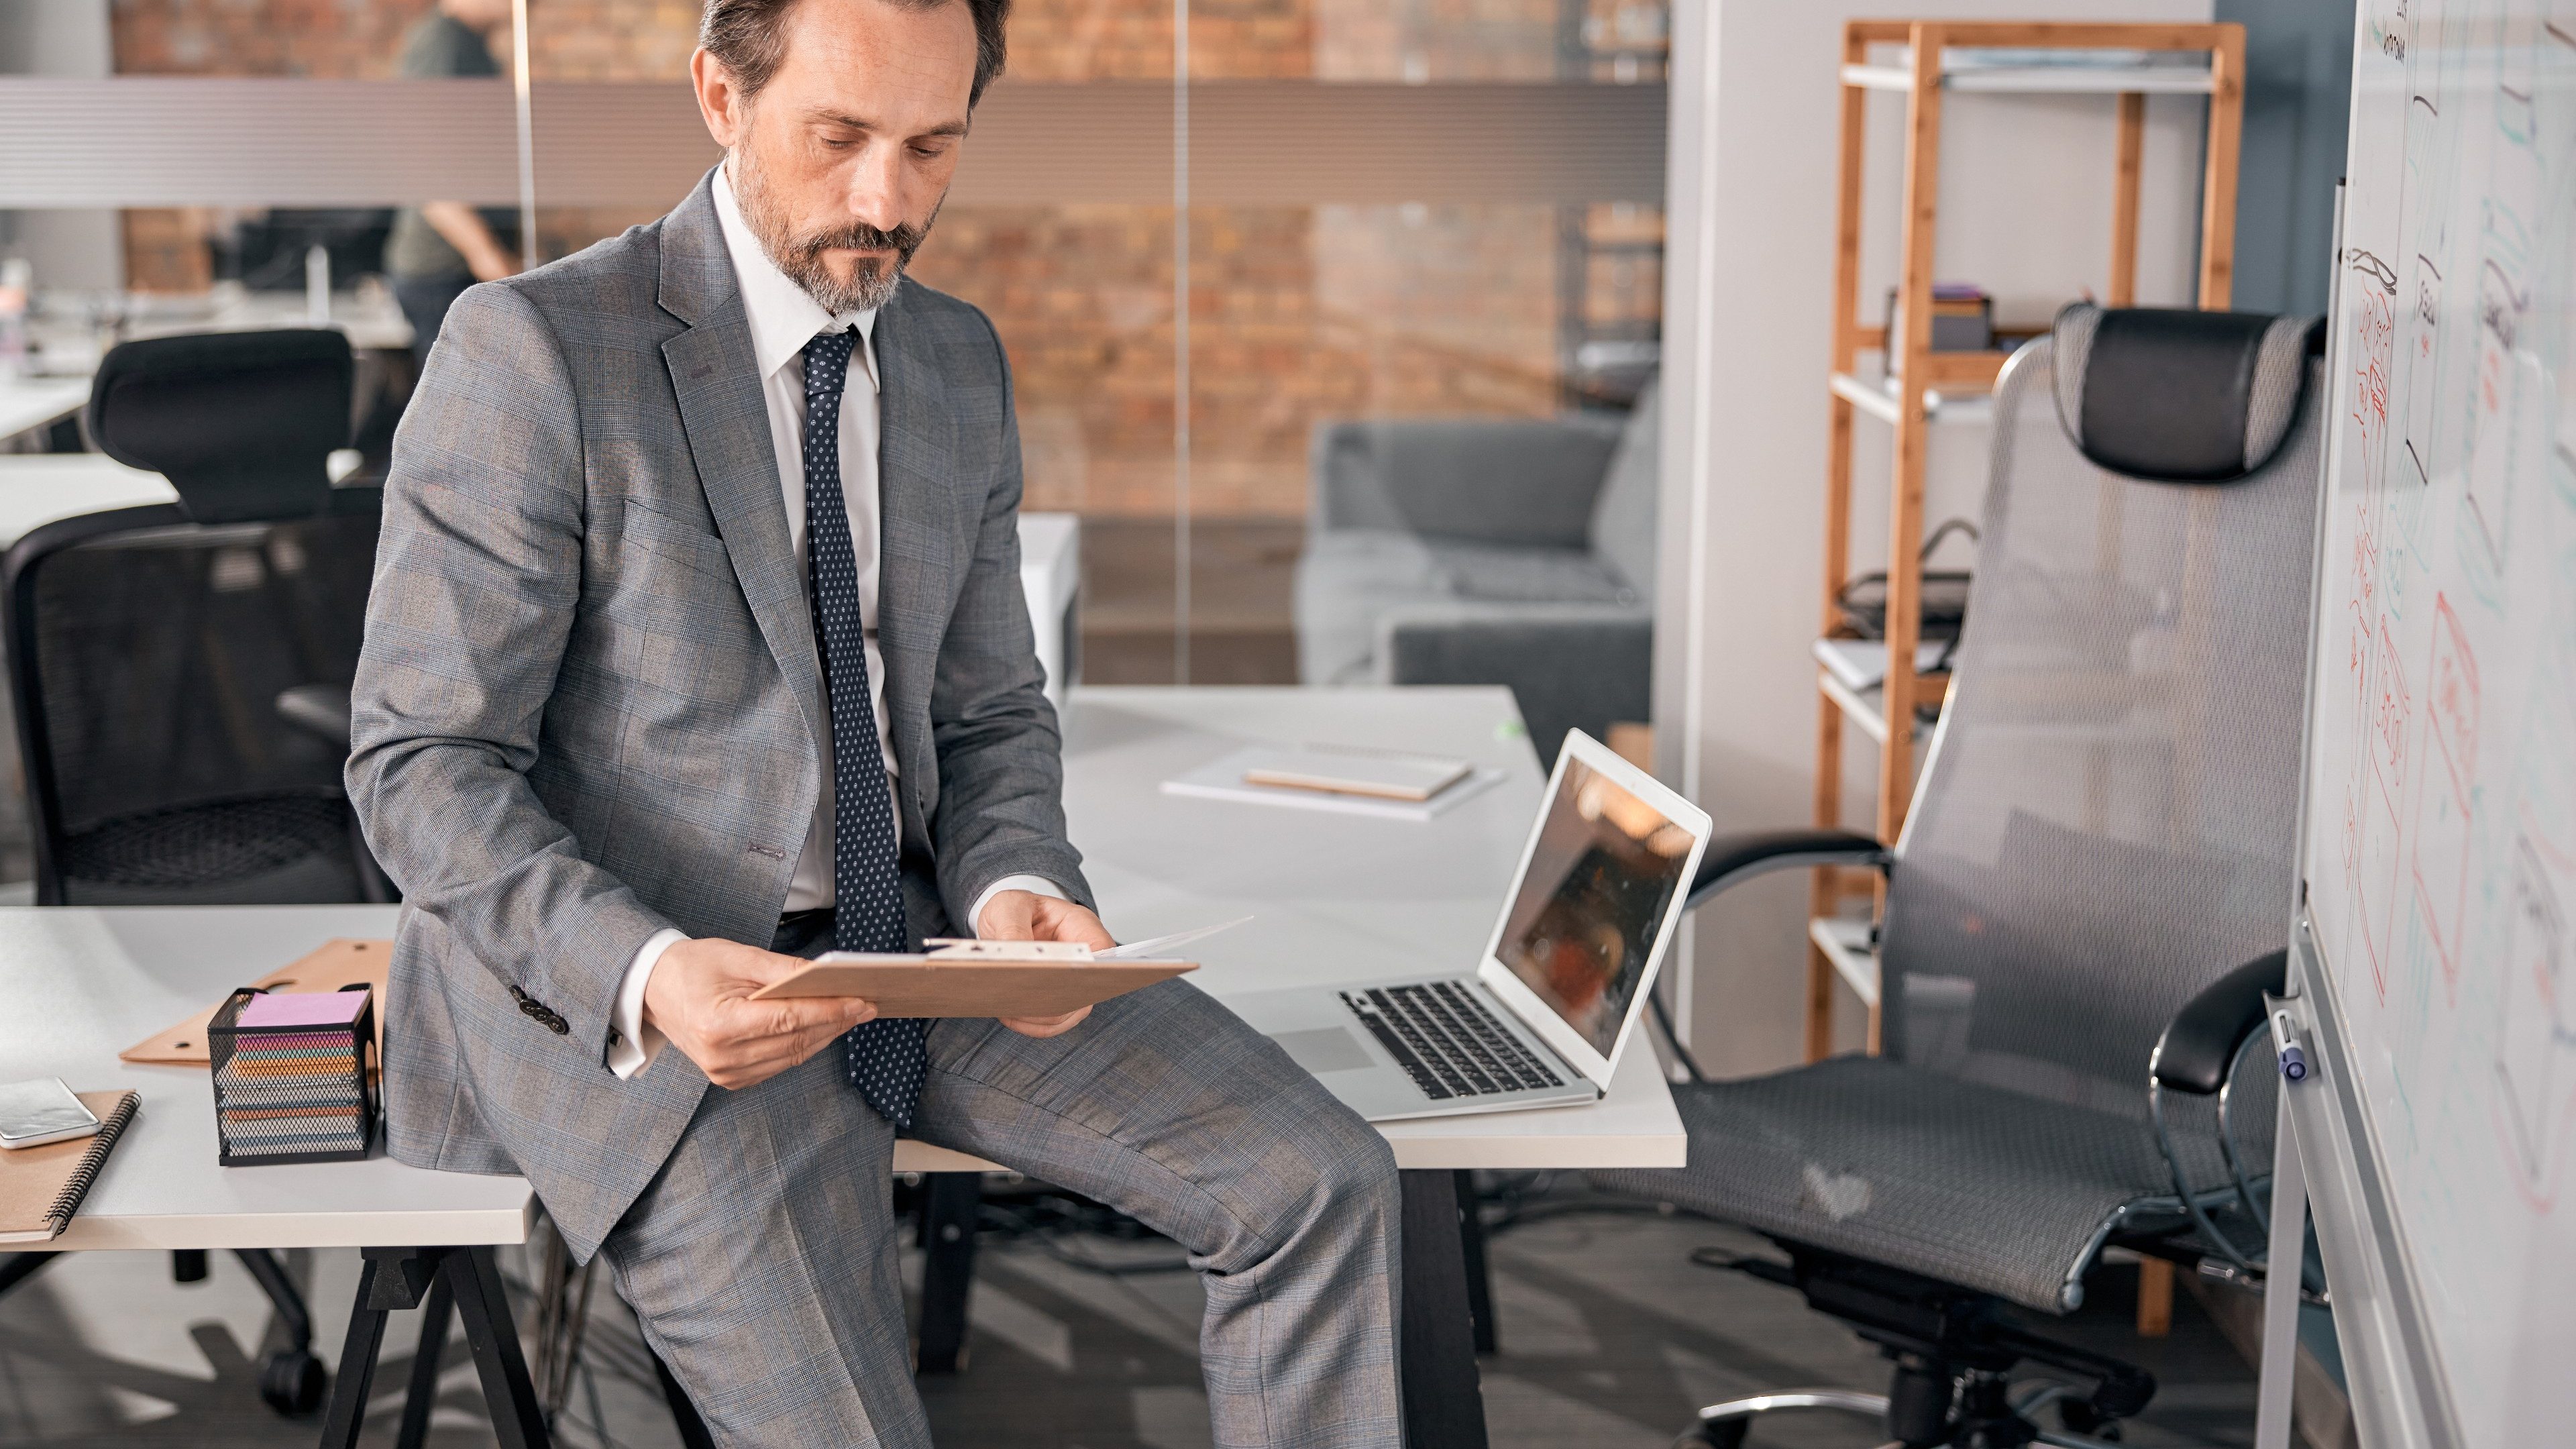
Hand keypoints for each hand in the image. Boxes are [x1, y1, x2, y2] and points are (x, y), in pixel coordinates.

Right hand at [642, 936, 875, 1089]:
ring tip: (851, 1013)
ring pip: (793, 1056)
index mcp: (718, 1026)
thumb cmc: (692, 967)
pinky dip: (805, 1045)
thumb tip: (825, 976)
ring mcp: (725, 1074)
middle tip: (866, 1005)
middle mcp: (721, 1058)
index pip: (788, 1021)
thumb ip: (783, 970)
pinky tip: (823, 1026)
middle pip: (795, 1042)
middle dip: (835, 1022)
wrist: (654, 990)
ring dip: (825, 1035)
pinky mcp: (732, 1079)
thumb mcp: (737, 957)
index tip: (860, 1000)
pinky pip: (780, 1063)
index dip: (829, 1011)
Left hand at [976, 890, 1113, 1038]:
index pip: (1103, 955)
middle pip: (1087, 991)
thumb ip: (1012, 929)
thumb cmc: (1014, 909)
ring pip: (1070, 1012)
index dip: (1088, 974)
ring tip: (1010, 1010)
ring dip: (1039, 1017)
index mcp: (1081, 926)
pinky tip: (1010, 1015)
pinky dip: (1032, 1024)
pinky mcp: (1059, 996)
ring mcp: (1074, 980)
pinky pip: (1053, 1021)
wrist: (1004, 920)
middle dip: (1054, 1002)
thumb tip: (1017, 961)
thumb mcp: (1008, 908)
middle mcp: (1085, 956)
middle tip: (1021, 1001)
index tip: (1057, 983)